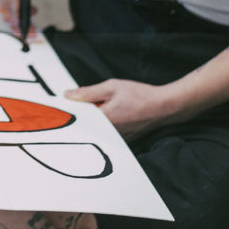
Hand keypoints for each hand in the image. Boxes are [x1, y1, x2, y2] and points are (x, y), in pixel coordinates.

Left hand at [65, 79, 181, 141]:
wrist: (164, 106)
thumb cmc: (140, 96)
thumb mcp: (111, 87)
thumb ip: (87, 92)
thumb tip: (68, 95)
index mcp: (103, 121)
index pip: (77, 121)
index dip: (71, 113)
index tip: (64, 107)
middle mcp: (108, 134)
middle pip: (86, 127)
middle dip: (83, 116)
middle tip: (86, 104)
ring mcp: (116, 139)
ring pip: (97, 130)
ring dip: (95, 120)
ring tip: (104, 108)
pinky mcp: (123, 140)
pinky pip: (107, 133)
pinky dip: (105, 125)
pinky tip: (113, 115)